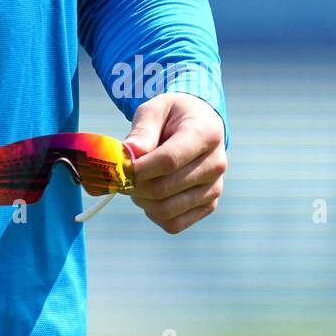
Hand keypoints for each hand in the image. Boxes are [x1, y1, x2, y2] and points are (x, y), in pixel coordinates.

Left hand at [122, 92, 226, 234]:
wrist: (198, 123)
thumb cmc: (172, 115)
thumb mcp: (154, 110)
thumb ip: (141, 132)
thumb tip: (127, 158)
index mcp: (206, 134)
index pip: (168, 160)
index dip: (138, 169)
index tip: (119, 168)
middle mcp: (216, 164)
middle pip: (164, 188)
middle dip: (134, 185)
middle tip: (120, 176)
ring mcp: (214, 188)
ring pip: (167, 210)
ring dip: (141, 200)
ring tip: (135, 183)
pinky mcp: (208, 206)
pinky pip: (174, 224)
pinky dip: (154, 214)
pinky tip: (148, 197)